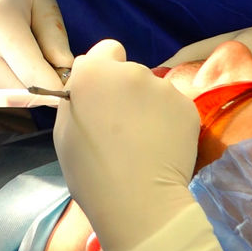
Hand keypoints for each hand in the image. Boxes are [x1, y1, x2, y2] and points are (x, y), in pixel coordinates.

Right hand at [0, 0, 72, 89]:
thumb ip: (55, 35)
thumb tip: (66, 72)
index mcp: (2, 25)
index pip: (36, 77)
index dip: (58, 86)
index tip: (67, 79)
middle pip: (21, 95)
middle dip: (41, 92)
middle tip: (48, 75)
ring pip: (4, 100)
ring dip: (20, 93)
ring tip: (20, 65)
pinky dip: (0, 91)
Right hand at [56, 40, 242, 250]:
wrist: (138, 200)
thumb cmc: (89, 171)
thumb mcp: (64, 131)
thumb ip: (76, 98)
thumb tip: (88, 87)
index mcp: (92, 72)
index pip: (105, 50)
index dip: (103, 71)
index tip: (103, 95)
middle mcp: (129, 70)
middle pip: (129, 71)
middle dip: (125, 90)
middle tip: (121, 125)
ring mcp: (162, 86)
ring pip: (152, 90)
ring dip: (147, 106)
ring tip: (144, 140)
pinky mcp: (187, 105)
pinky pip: (173, 106)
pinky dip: (168, 120)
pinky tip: (162, 145)